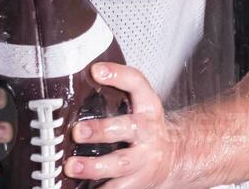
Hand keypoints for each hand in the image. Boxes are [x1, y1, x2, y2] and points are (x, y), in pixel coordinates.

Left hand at [67, 61, 185, 188]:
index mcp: (147, 107)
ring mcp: (143, 159)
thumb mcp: (139, 104)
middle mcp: (147, 132)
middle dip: (101, 130)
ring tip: (72, 166)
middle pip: (127, 129)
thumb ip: (114, 91)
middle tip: (78, 131)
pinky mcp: (137, 182)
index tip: (96, 70)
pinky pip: (118, 188)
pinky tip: (80, 187)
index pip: (136, 83)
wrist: (176, 156)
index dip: (118, 75)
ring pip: (120, 164)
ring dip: (94, 167)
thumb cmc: (146, 127)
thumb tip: (79, 78)